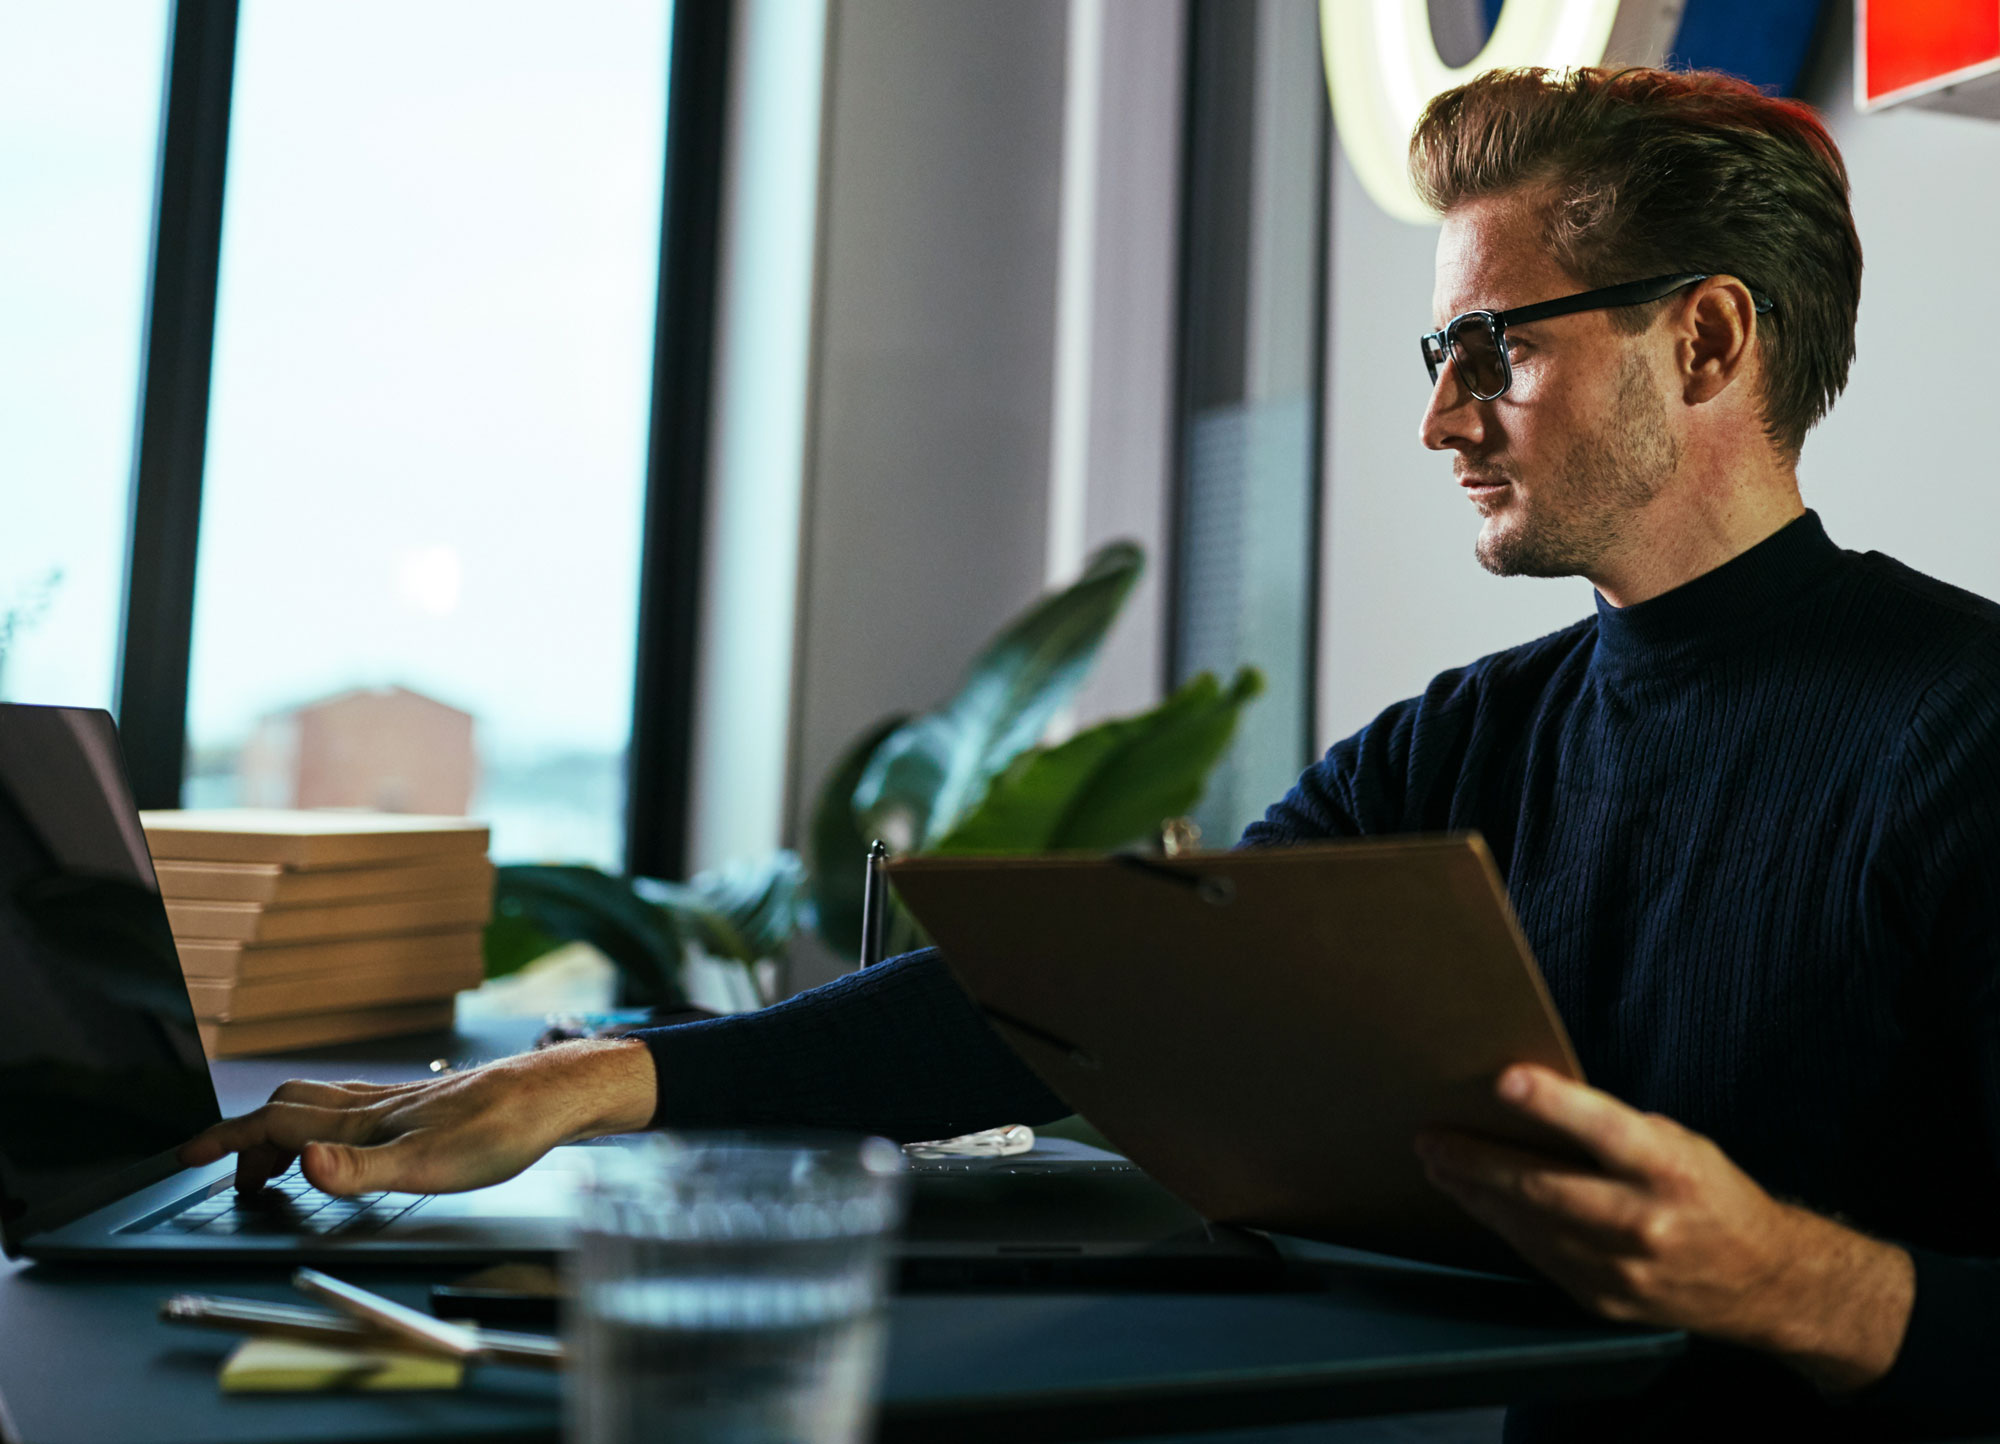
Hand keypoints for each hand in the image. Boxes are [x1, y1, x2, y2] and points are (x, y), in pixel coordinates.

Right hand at [177, 1038, 655, 1196]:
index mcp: (363, 1121)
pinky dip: (327, 1122)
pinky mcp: (423, 1104)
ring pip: (321, 1103)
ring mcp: (398, 1101)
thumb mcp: (429, 1166)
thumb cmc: (498, 1130)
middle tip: (238, 1178)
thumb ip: (361, 1171)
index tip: (189, 1156)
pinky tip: (350, 1137)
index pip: (275, 1123)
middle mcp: (373, 1104)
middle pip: (289, 1110)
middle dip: (251, 1140)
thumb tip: (303, 1165)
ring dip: (286, 1129)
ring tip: (279, 1163)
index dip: (229, 1140)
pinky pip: (354, 1104)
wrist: (552, 1097)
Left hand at [1416, 1065, 1914, 1392]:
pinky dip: (1505, 1227)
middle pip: (1543, 1189)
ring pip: (1529, 1227)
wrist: (1763, 1281)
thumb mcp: (1679, 1145)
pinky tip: (1480, 1203)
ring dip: (1475, 1194)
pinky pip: (1538, 1256)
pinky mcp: (1604, 1299)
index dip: (1552, 1103)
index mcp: (1669, 1170)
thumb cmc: (1712, 1195)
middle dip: (1476, 1161)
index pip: (1604, 1130)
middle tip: (1431, 1139)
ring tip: (1439, 1166)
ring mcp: (1621, 1269)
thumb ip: (1616, 1132)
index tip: (1504, 1080)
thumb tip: (1539, 1108)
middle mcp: (1644, 1222)